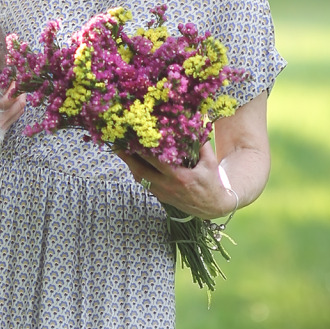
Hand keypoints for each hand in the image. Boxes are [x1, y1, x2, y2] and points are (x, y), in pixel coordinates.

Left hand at [116, 135, 238, 219]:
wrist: (213, 207)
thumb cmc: (212, 182)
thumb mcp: (210, 161)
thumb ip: (201, 142)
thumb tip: (198, 121)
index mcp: (180, 177)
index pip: (156, 161)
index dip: (144, 149)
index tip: (134, 137)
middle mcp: (168, 186)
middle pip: (141, 171)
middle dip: (128, 157)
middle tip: (116, 144)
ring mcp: (163, 193)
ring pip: (140, 178)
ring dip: (130, 165)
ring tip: (120, 151)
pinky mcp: (161, 197)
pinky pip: (145, 183)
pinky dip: (137, 173)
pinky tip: (132, 163)